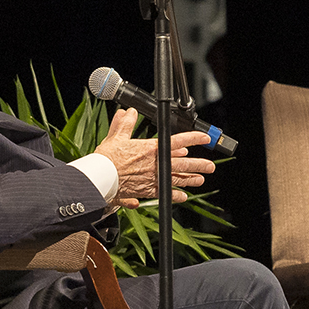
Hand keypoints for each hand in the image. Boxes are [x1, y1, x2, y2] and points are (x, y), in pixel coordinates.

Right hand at [94, 108, 214, 208]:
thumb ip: (124, 124)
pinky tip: (182, 197)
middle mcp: (155, 164)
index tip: (204, 138)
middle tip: (210, 166)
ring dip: (190, 180)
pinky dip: (174, 196)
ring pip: (176, 179)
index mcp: (150, 149)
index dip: (193, 139)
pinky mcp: (146, 191)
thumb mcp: (116, 137)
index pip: (177, 141)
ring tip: (200, 180)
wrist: (98, 179)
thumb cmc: (106, 159)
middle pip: (182, 163)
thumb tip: (128, 112)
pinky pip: (164, 194)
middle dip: (198, 164)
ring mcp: (152, 179)